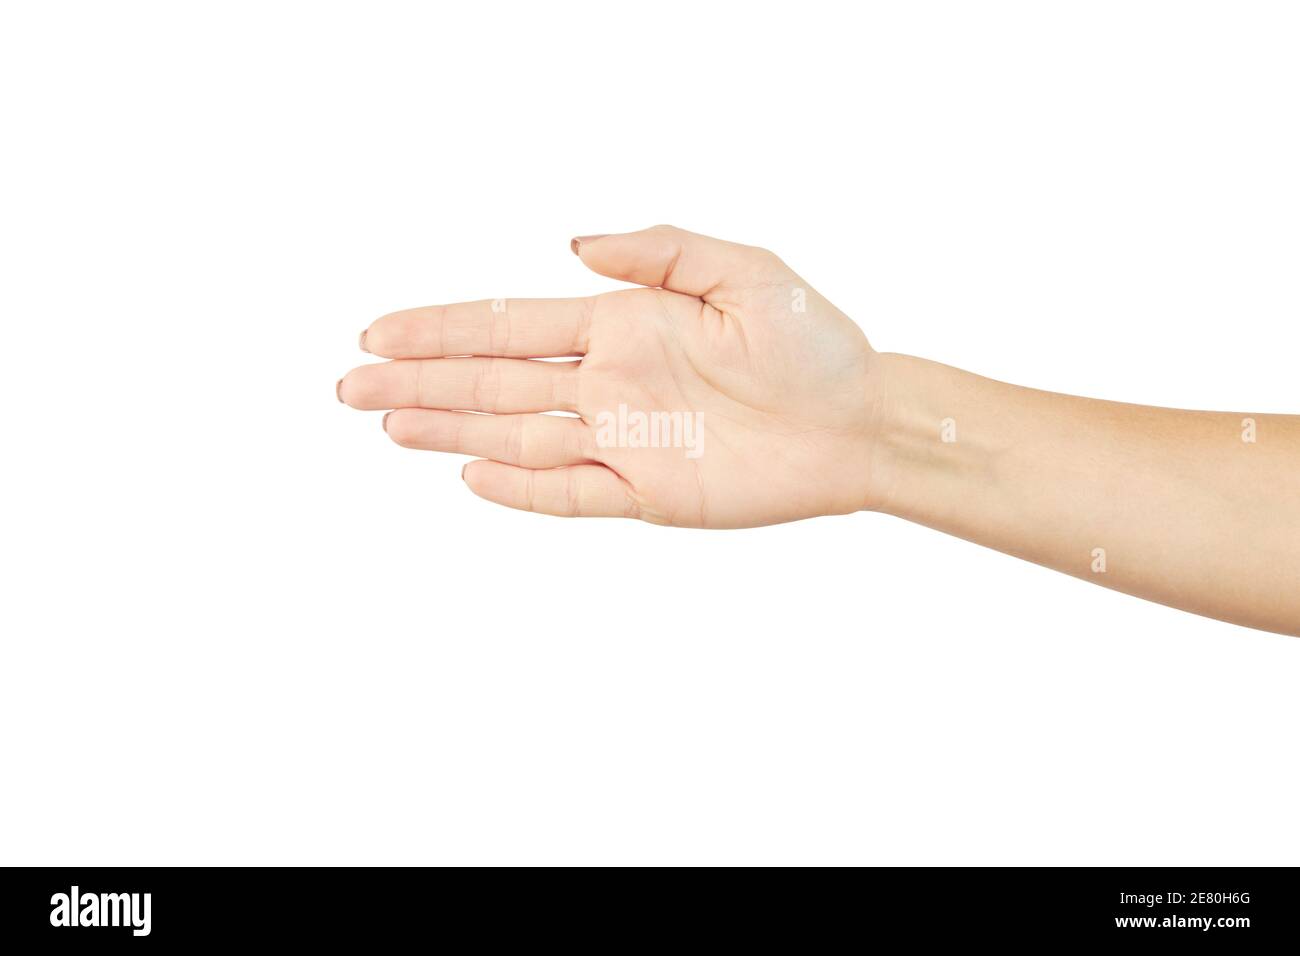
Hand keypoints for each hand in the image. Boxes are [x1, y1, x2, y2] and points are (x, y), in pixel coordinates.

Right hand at [338, 225, 881, 526]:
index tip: (378, 331)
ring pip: (516, 436)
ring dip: (450, 431)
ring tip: (386, 424)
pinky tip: (471, 475)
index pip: (510, 326)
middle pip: (493, 384)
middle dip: (419, 383)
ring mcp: (624, 442)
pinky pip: (571, 493)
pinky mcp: (649, 494)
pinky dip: (521, 488)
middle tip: (348, 386)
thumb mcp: (744, 269)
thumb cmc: (812, 340)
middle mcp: (608, 384)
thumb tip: (573, 245)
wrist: (861, 421)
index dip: (441, 329)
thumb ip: (659, 249)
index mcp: (621, 326)